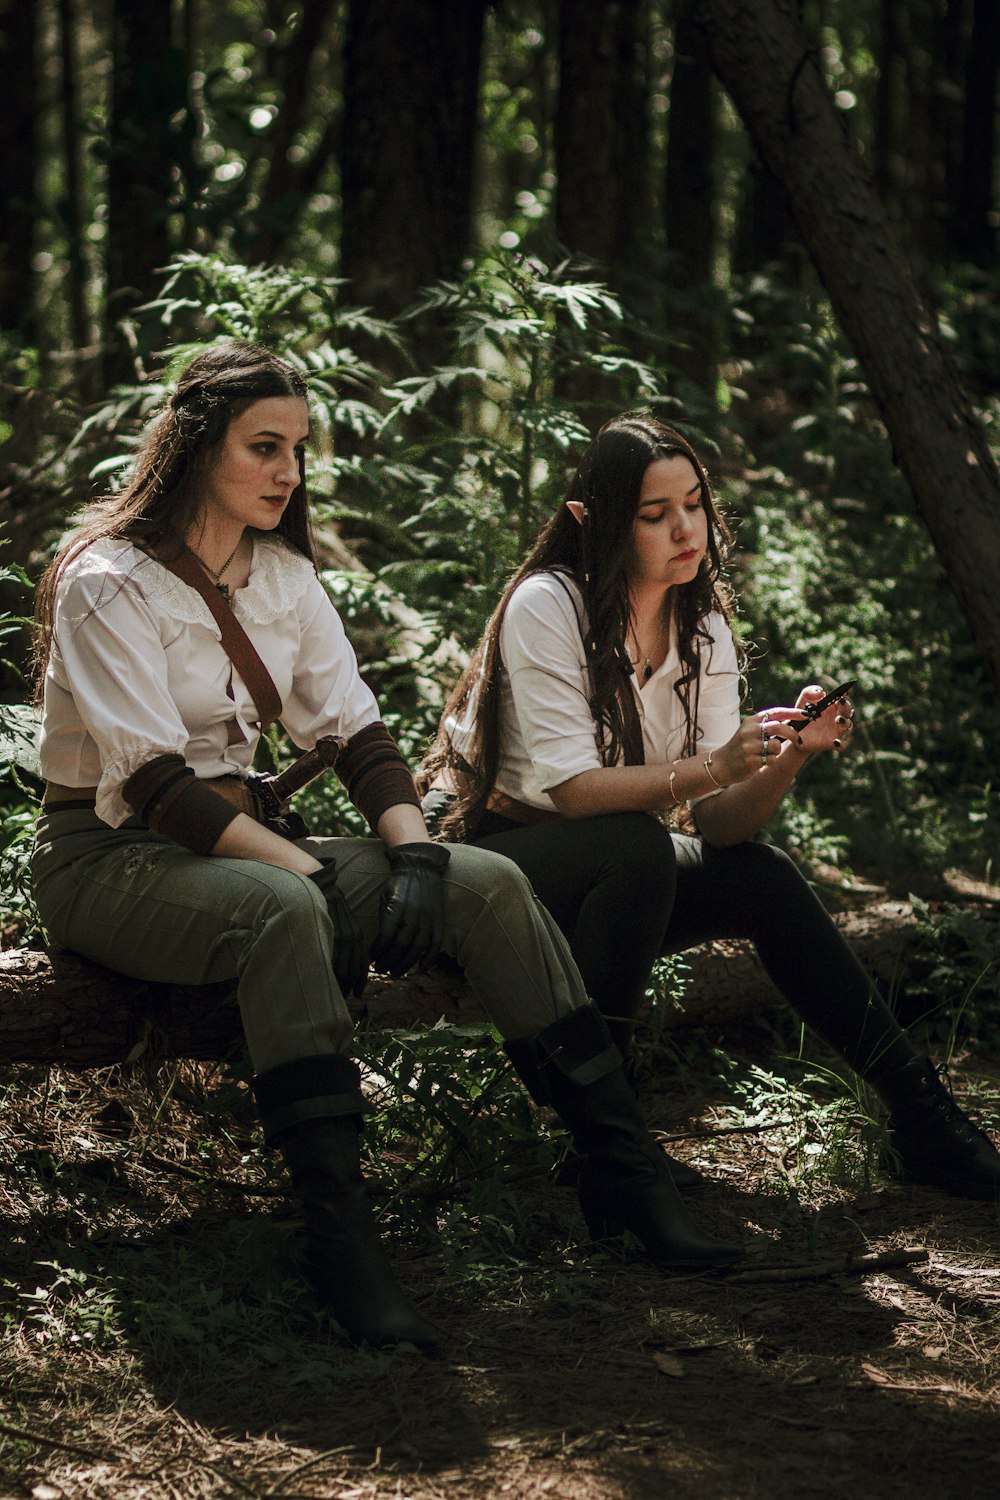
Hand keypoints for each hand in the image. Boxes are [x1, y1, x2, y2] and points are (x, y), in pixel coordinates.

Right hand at [309, 860, 368, 997]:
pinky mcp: (324, 929)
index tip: (358, 992)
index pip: (361, 960)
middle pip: (352, 965)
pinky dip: (328, 968)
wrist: (316, 883)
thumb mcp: (340, 921)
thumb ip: (343, 939)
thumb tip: (341, 962)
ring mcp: (336, 932)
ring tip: (335, 993)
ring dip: (339, 980)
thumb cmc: (325, 905)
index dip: (360, 977)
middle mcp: (349, 932)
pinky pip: (328, 954)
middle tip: (347, 997)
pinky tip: (324, 978)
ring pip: (341, 962)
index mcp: (355, 931)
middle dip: (350, 983)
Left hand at [369, 842, 450, 977]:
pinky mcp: (439, 920)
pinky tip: (421, 968)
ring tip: (395, 972)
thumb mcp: (385, 896)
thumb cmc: (399, 884)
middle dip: (389, 961)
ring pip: (417, 948)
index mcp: (398, 905)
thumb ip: (384, 919)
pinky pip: (436, 943)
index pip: (386, 935)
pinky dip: (429, 958)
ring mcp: (429, 917)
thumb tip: (379, 945)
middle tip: (381, 969)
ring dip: (406, 964)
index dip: (377, 951)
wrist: (422, 867)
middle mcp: (414, 912)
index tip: (371, 959)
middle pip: (401, 945)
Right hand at [711, 708, 804, 785]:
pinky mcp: (750, 760)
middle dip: (792, 733)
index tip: (805, 714)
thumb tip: (792, 720)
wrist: (721, 764)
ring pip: (776, 746)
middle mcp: (749, 731)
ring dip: (777, 751)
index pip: (775, 712)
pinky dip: (770, 761)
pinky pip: (771, 760)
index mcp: (751, 721)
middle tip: (798, 739)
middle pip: (778, 727)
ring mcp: (749, 746)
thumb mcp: (750, 731)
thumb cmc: (741, 747)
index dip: (792, 712)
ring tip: (766, 754)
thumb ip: (767, 726)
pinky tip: (760, 762)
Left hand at [793, 683, 854, 754]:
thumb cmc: (802, 713)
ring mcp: (836, 731)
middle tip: (840, 703)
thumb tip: (821, 692)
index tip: (842, 693)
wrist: (794, 733)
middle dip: (846, 707)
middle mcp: (838, 717)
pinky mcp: (832, 743)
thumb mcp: (804, 700)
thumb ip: (810, 691)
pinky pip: (841, 745)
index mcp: (833, 706)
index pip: (843, 699)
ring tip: (838, 720)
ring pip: (848, 726)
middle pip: (848, 711)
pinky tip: (836, 742)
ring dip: (845, 722)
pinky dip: (841, 744)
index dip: (844, 695)